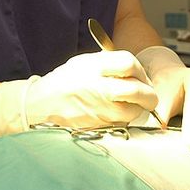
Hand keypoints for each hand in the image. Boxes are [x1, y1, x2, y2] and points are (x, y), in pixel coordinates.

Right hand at [0, 51, 157, 135]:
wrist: (40, 106)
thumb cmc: (63, 82)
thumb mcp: (83, 62)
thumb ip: (109, 63)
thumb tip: (135, 68)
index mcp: (93, 67)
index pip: (129, 63)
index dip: (140, 69)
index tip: (139, 73)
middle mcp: (98, 89)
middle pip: (139, 91)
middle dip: (149, 93)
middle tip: (148, 93)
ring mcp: (99, 111)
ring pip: (133, 111)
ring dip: (138, 108)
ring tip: (132, 103)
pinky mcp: (98, 127)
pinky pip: (121, 123)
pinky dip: (124, 118)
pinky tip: (116, 111)